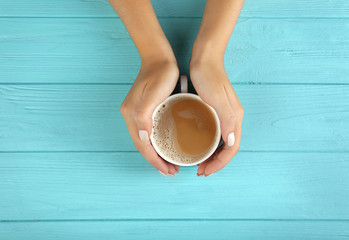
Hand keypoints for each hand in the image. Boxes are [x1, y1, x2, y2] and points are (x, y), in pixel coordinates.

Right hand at [120, 60, 179, 175]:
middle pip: (143, 146)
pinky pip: (149, 132)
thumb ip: (144, 117)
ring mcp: (137, 113)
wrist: (159, 58)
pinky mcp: (145, 110)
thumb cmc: (160, 75)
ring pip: (146, 141)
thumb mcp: (153, 95)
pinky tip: (165, 146)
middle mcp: (131, 116)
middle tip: (171, 171)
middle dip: (156, 161)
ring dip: (156, 154)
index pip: (142, 145)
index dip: (154, 160)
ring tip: (170, 164)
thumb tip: (144, 139)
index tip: (167, 170)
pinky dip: (157, 143)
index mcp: (131, 115)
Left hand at [190, 60, 243, 176]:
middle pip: (228, 148)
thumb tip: (232, 142)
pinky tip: (198, 145)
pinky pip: (216, 133)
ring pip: (222, 142)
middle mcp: (232, 118)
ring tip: (199, 163)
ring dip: (212, 155)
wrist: (205, 58)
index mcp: (235, 117)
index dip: (220, 163)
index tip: (206, 171)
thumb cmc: (208, 76)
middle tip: (200, 171)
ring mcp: (225, 114)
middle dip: (216, 163)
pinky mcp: (216, 110)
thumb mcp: (217, 98)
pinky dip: (209, 144)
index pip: (232, 149)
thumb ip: (227, 119)